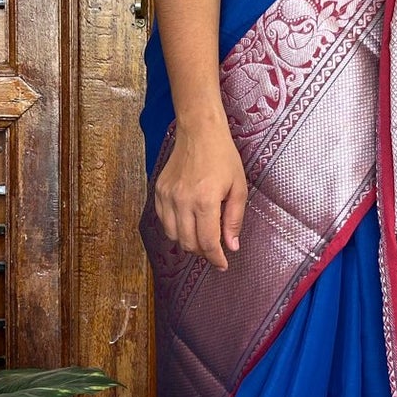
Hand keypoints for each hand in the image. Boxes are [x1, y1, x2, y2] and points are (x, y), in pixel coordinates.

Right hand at [153, 118, 248, 269]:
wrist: (199, 132)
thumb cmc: (223, 157)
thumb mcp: (238, 188)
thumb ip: (234, 220)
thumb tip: (231, 246)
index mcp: (204, 201)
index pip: (207, 242)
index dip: (216, 258)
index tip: (222, 264)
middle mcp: (182, 201)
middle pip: (188, 243)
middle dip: (203, 252)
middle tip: (215, 248)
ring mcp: (167, 196)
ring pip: (173, 236)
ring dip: (188, 242)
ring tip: (201, 235)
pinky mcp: (158, 191)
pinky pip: (163, 221)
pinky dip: (175, 228)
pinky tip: (187, 222)